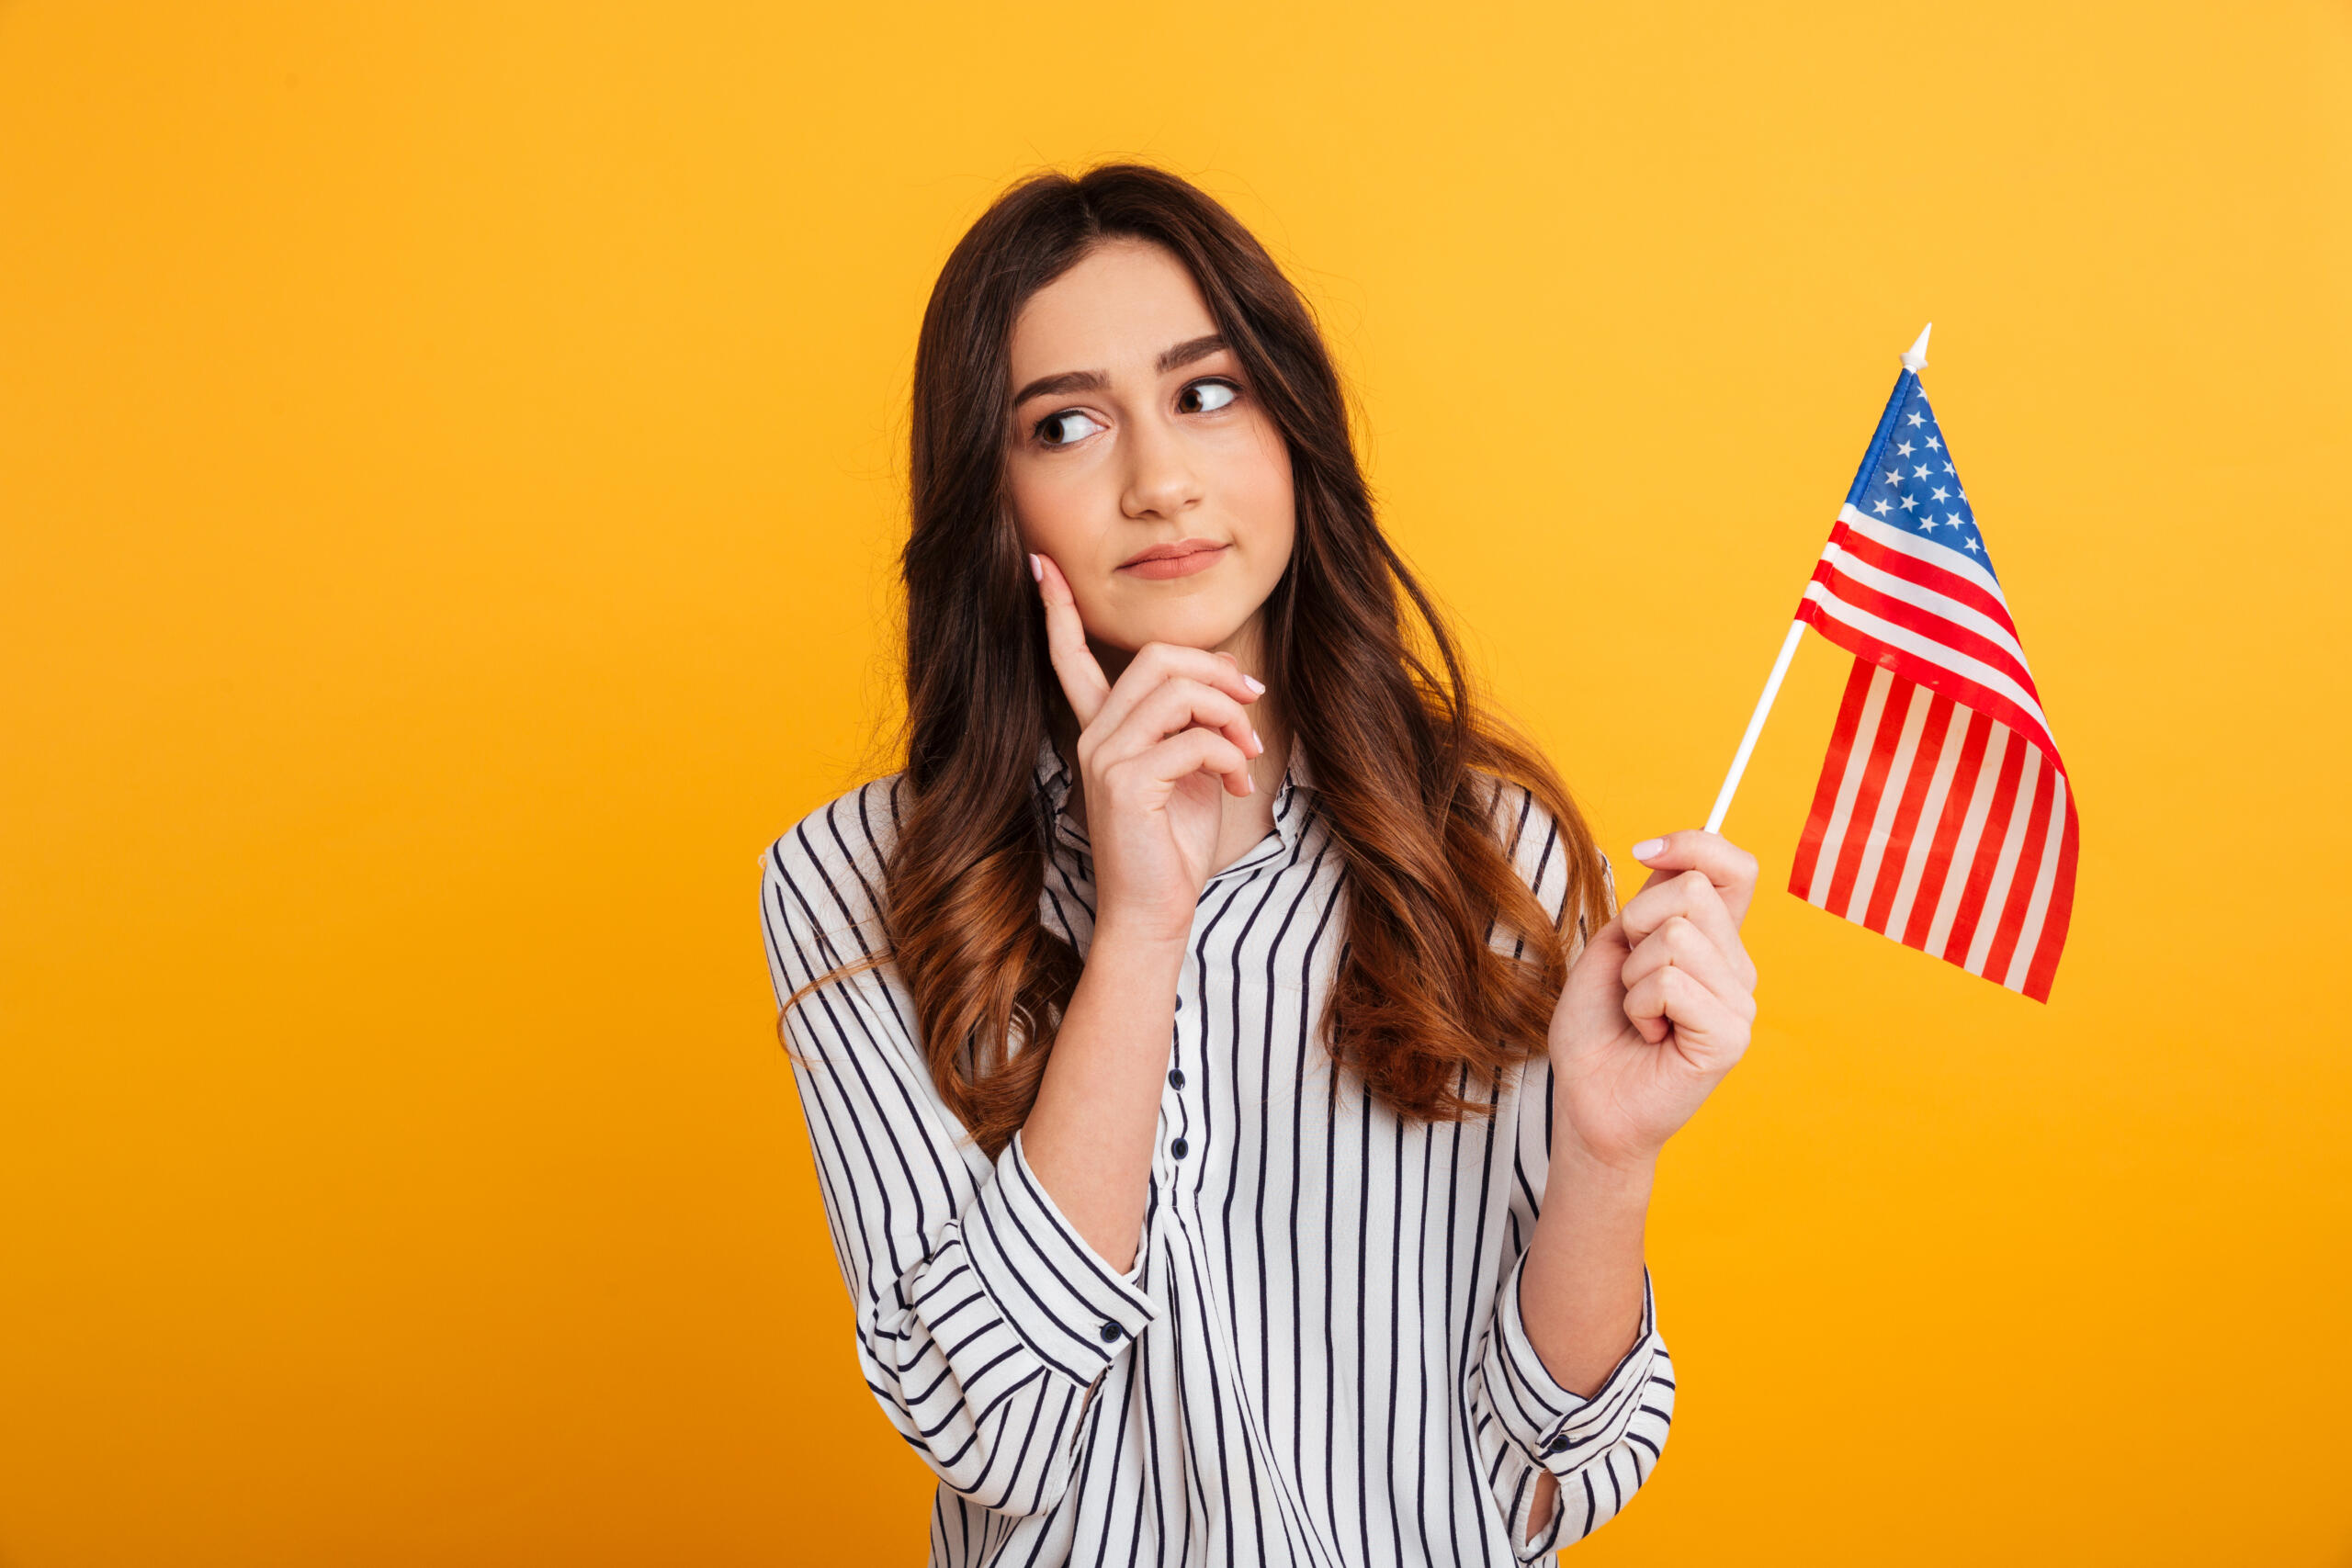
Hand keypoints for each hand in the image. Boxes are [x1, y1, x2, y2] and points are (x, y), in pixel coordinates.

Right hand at [1033, 551, 1265, 945]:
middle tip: (1253, 706)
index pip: (1068, 657)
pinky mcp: (1126, 783)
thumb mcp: (1186, 774)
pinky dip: (1230, 757)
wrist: (1153, 915)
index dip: (1057, 610)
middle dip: (1217, 672)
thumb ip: (1193, 726)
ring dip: (1230, 716)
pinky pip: (1194, 740)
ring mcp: (1105, 758)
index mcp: (1101, 730)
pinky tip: (1237, 786)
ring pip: (1178, 691)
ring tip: (1249, 752)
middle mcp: (1094, 737)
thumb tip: (1229, 689)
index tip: (1042, 565)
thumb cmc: (1172, 848)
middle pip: (1157, 659)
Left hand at [1547, 831, 1760, 1171]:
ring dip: (1634, 975)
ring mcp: (1741, 1002)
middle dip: (1636, 926)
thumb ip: (1651, 904)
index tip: (1644, 852)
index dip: (1695, 844)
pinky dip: (1640, 1007)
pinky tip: (1650, 1036)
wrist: (1586, 1099)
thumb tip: (1672, 859)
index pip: (1736, 868)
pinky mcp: (1731, 1036)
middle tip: (1631, 979)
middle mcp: (1737, 967)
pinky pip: (1672, 983)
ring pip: (1677, 937)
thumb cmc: (1597, 1028)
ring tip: (1640, 1015)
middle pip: (1693, 891)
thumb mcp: (1614, 948)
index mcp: (1714, 941)